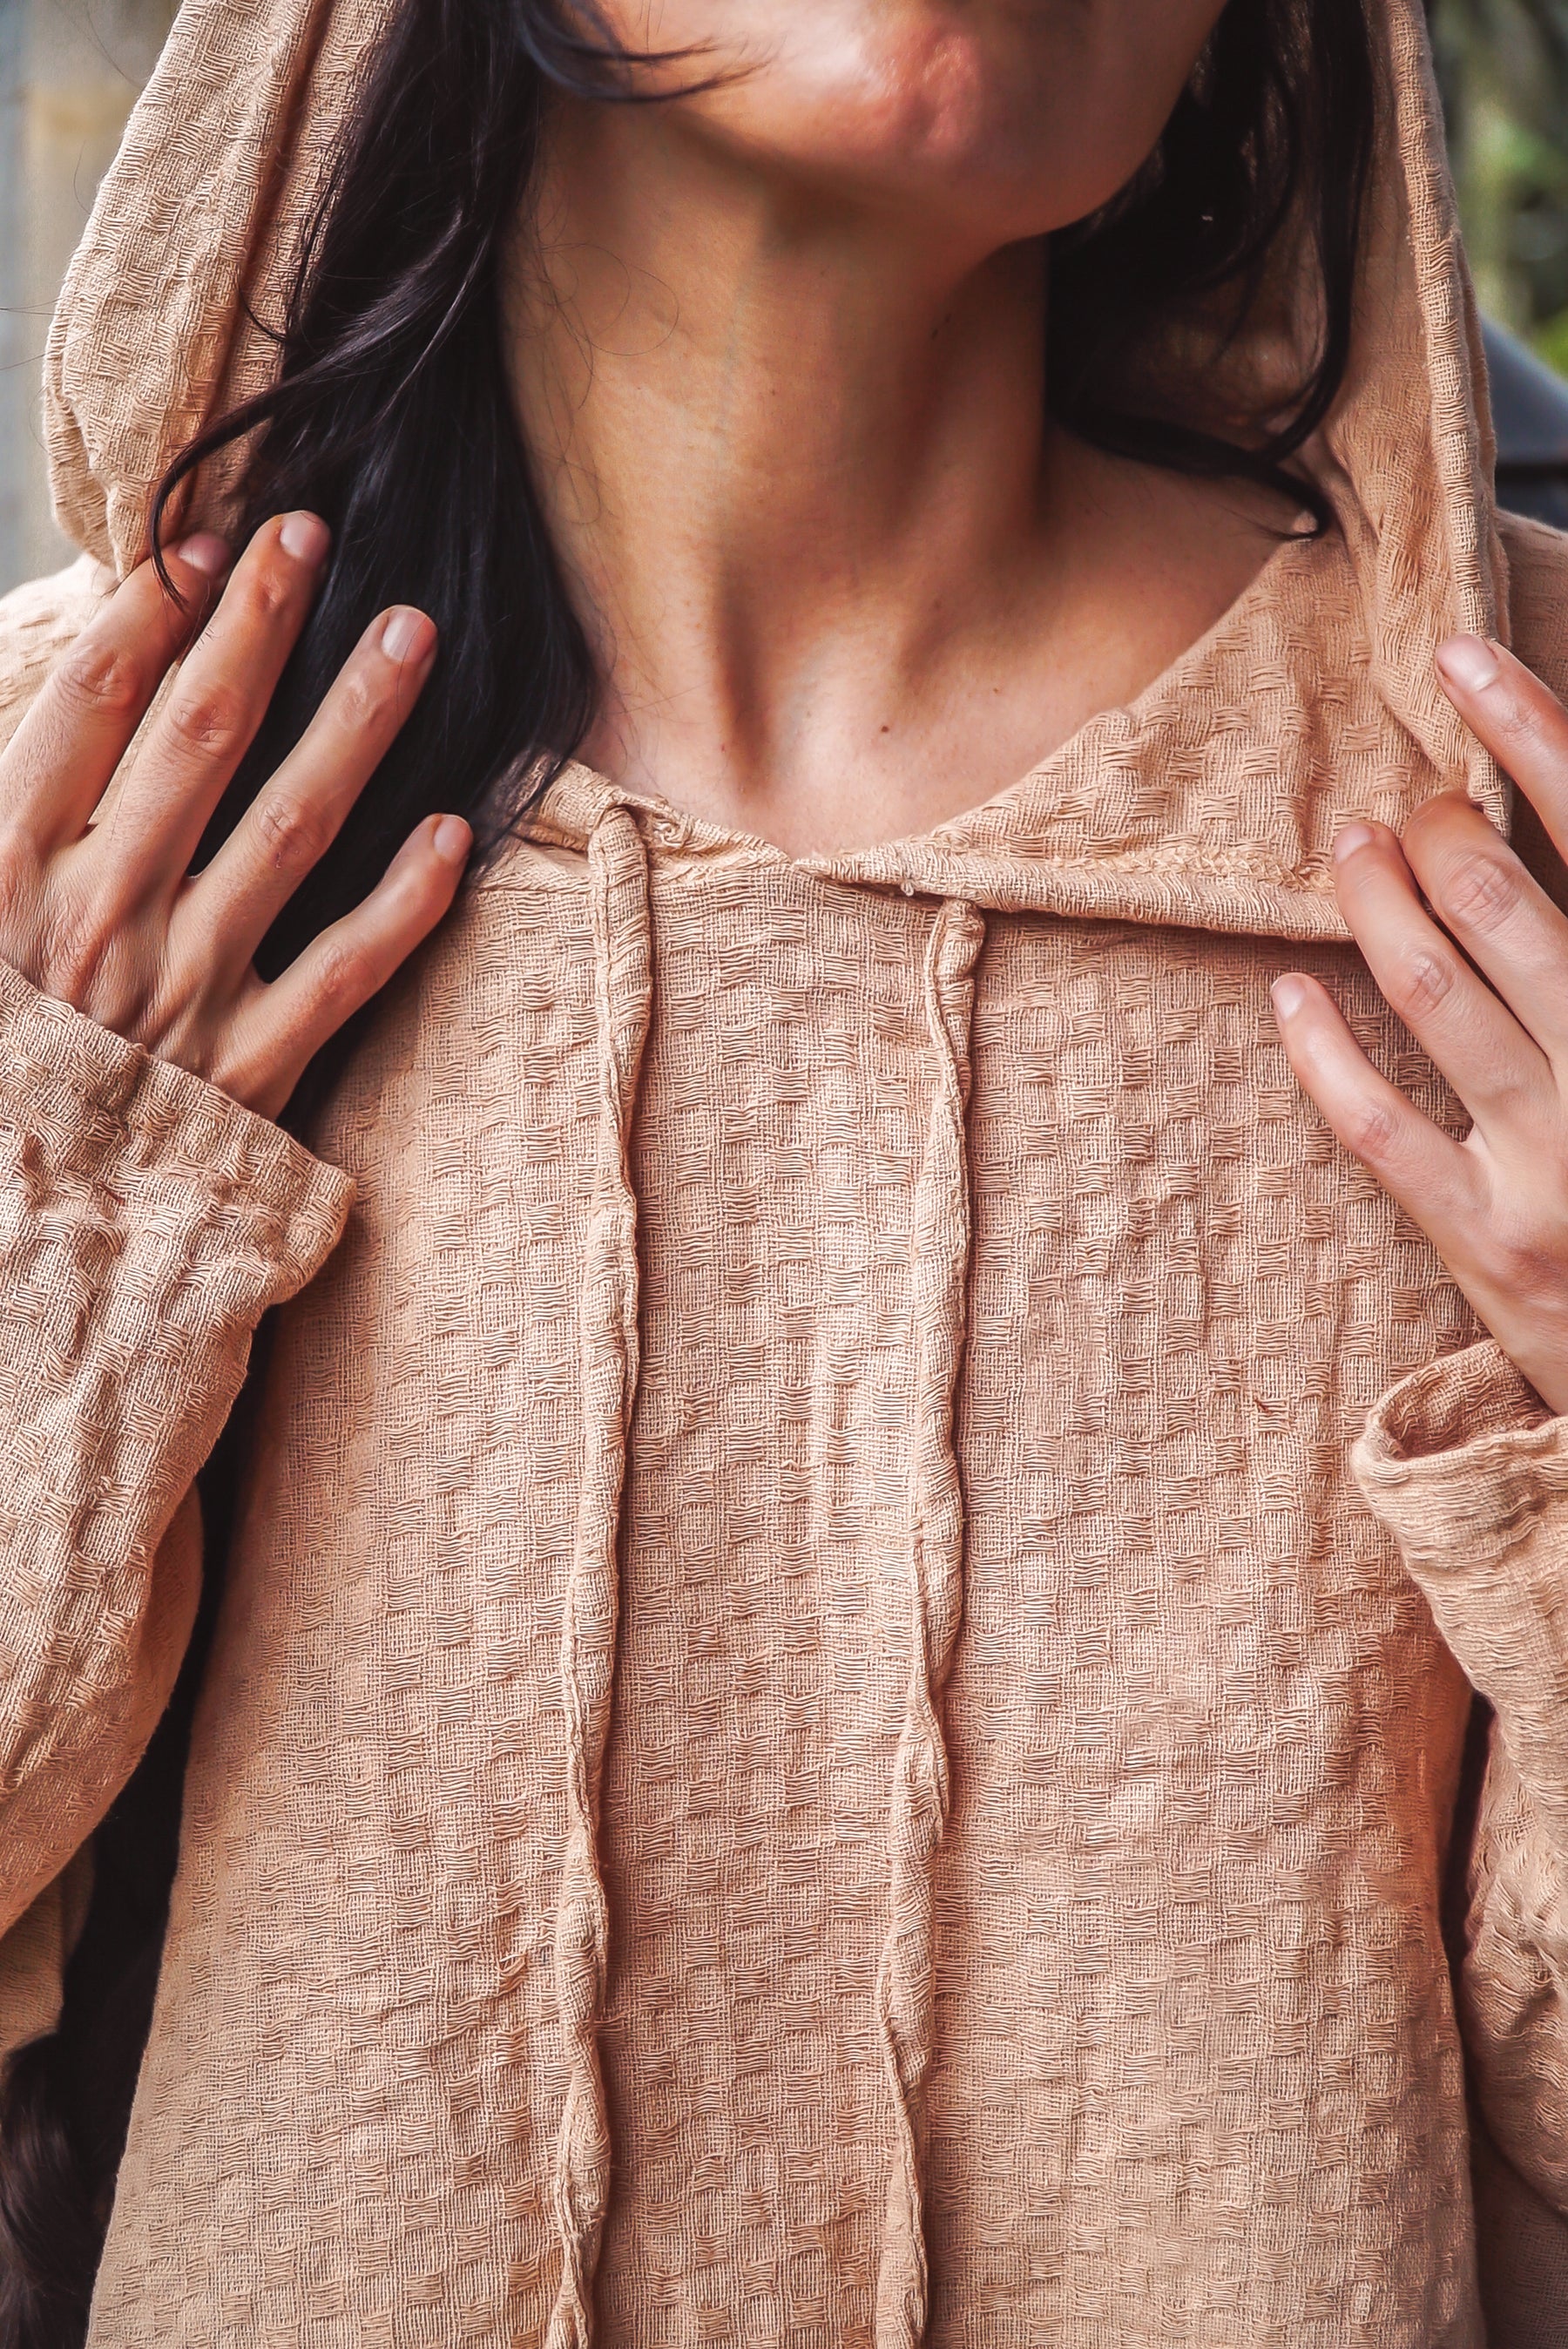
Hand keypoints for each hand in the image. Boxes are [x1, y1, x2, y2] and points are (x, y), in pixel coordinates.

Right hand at [0, 512, 467, 1120]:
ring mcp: (182, 992)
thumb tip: (53, 732)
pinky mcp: (247, 1074)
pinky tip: (453, 833)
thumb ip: (3, 823)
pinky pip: (343, 972)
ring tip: (408, 635)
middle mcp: (98, 915)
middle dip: (258, 625)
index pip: (88, 705)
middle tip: (312, 536)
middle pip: (195, 735)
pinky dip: (403, 903)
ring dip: (353, 722)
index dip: (150, 611)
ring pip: (287, 827)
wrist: (10, 1254)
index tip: (206, 545)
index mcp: (0, 873)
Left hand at [1272, 632, 1567, 1414]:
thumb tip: (1517, 848)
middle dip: (1437, 832)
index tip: (1462, 661)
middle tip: (1404, 808)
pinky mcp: (1487, 1241)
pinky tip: (1289, 993)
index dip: (1531, 735)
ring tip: (1349, 854)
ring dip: (1375, 906)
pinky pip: (1376, 1125)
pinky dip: (1320, 1051)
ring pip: (1432, 995)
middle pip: (1505, 904)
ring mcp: (1556, 1162)